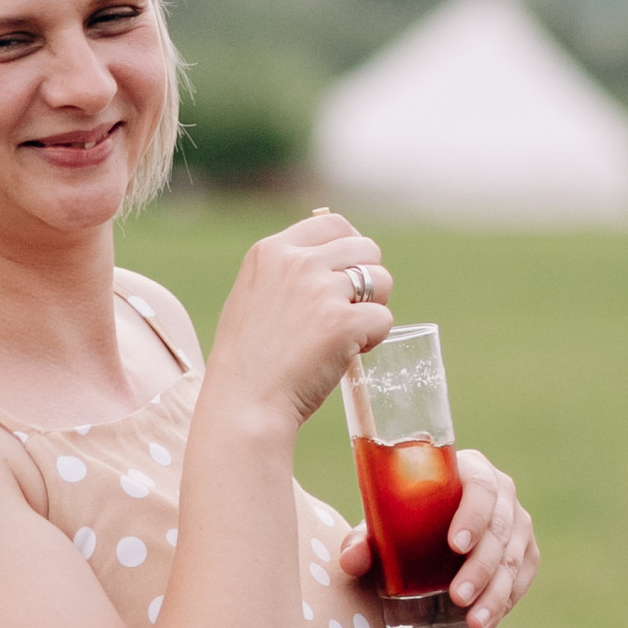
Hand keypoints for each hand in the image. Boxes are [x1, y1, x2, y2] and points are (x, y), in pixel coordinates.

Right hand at [203, 209, 393, 439]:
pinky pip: (383, 319)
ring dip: (374, 307)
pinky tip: (349, 354)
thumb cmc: (246, 361)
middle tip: (350, 311)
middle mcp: (297, 263)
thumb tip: (327, 260)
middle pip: (365, 247)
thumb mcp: (252, 296)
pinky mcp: (343, 323)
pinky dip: (374, 339)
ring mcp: (321, 291)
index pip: (333, 223)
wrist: (244, 403)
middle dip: (368, 279)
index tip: (348, 274)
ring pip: (381, 281)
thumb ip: (284, 273)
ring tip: (349, 334)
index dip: (350, 248)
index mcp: (270, 251)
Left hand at [336, 449, 538, 627]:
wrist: (429, 533)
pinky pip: (519, 583)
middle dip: (481, 569)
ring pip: (513, 561)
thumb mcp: (383, 528)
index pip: (480, 488)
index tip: (454, 546)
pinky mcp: (525, 553)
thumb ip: (363, 541)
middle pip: (500, 531)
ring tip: (471, 625)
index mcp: (469, 471)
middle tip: (457, 598)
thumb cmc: (404, 522)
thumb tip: (351, 560)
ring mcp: (518, 523)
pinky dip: (499, 611)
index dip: (472, 517)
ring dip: (494, 597)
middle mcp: (502, 493)